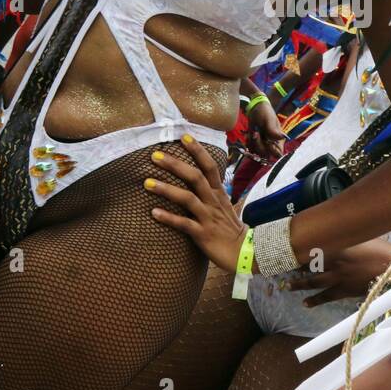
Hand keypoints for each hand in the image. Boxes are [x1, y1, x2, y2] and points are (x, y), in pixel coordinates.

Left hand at [148, 136, 247, 273]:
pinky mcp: (203, 234)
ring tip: (146, 183)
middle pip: (195, 177)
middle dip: (175, 164)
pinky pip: (184, 224)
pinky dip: (169, 218)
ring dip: (166, 189)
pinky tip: (153, 213)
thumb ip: (211, 192)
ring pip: (187, 198)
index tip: (184, 136)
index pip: (210, 166)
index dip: (197, 150)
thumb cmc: (229, 228)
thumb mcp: (223, 205)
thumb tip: (199, 178)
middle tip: (154, 155)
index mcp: (218, 193)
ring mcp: (208, 217)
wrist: (243, 253)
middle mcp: (213, 202)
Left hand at [246, 98, 285, 160]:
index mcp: (278, 139)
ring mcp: (262, 143)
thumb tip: (282, 137)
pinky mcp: (255, 142)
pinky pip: (250, 149)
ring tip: (252, 132)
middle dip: (259, 145)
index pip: (278, 153)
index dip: (272, 151)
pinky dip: (248, 143)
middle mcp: (271, 143)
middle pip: (266, 154)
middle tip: (255, 133)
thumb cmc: (265, 112)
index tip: (266, 142)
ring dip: (252, 144)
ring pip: (257, 153)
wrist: (255, 108)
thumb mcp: (269, 120)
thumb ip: (273, 130)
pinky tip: (248, 135)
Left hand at [286, 239, 390, 305]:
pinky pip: (326, 297)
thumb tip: (336, 231)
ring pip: (313, 282)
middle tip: (283, 267)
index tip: (289, 249)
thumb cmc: (380, 248)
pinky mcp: (344, 291)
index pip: (313, 248)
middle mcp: (335, 262)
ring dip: (299, 284)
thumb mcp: (361, 236)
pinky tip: (305, 303)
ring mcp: (339, 278)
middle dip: (295, 267)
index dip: (300, 250)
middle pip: (309, 265)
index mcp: (338, 246)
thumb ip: (346, 235)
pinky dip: (315, 300)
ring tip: (287, 286)